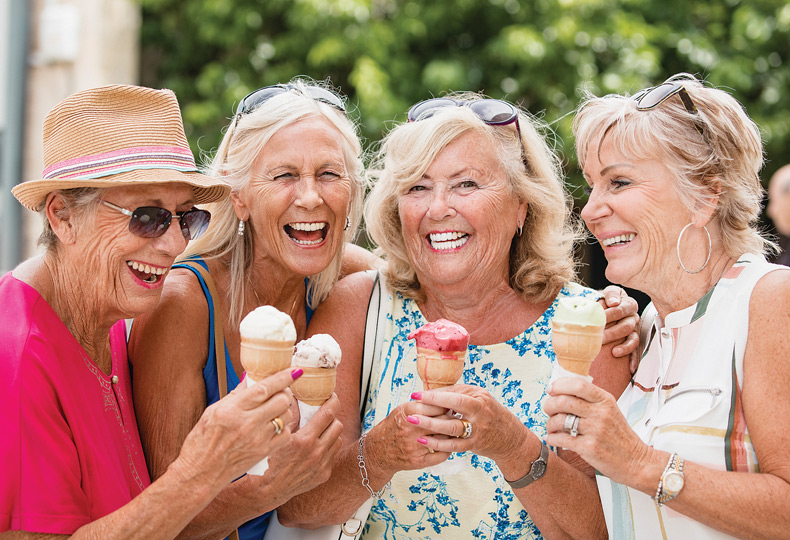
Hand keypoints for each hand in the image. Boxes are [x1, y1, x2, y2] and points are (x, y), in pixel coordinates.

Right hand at [174, 367, 297, 486]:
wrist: (200, 473)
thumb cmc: (202, 441)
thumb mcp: (212, 411)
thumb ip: (235, 395)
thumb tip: (251, 378)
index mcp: (232, 409)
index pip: (264, 388)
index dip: (283, 377)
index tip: (295, 370)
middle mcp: (247, 423)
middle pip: (281, 400)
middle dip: (285, 393)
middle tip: (280, 392)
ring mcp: (257, 439)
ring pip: (287, 416)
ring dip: (285, 410)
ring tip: (275, 410)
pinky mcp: (263, 453)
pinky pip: (286, 435)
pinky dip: (284, 428)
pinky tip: (275, 427)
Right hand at [265, 394, 343, 500]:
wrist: (272, 488)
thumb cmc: (271, 460)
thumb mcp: (279, 436)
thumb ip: (291, 416)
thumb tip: (296, 397)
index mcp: (304, 440)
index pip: (327, 414)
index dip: (333, 402)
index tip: (332, 396)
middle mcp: (316, 452)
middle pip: (337, 425)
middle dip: (333, 417)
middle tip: (325, 413)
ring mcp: (322, 464)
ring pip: (338, 439)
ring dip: (331, 432)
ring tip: (320, 431)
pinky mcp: (325, 474)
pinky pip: (333, 454)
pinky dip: (328, 447)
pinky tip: (317, 447)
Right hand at [365, 399, 451, 476]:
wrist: (378, 451)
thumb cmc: (393, 427)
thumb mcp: (402, 410)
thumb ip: (421, 404)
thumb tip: (444, 400)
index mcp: (408, 412)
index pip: (437, 406)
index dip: (447, 406)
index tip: (452, 405)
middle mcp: (411, 429)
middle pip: (443, 422)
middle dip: (451, 419)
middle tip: (456, 417)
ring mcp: (415, 446)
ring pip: (444, 439)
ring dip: (451, 435)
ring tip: (453, 430)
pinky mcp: (418, 461)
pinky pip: (441, 456)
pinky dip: (447, 450)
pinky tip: (447, 445)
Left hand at [408, 385, 533, 466]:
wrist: (509, 438)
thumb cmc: (489, 413)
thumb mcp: (478, 398)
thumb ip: (458, 395)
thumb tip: (432, 392)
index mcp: (479, 398)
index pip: (455, 394)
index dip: (434, 395)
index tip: (416, 394)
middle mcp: (480, 413)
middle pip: (454, 409)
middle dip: (431, 408)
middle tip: (411, 408)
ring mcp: (478, 430)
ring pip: (452, 429)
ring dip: (431, 426)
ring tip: (414, 423)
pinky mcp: (474, 445)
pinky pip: (454, 446)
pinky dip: (438, 443)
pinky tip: (424, 440)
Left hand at [543, 377, 650, 485]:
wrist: (637, 461)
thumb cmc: (619, 435)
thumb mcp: (610, 410)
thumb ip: (589, 400)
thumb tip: (560, 392)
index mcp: (605, 400)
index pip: (578, 384)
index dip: (560, 385)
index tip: (551, 390)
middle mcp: (601, 413)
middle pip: (564, 401)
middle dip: (549, 405)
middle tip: (548, 410)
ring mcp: (596, 431)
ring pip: (560, 420)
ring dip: (550, 423)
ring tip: (551, 427)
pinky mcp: (590, 448)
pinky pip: (561, 439)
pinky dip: (552, 438)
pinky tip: (553, 439)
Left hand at [599, 285, 638, 358]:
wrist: (608, 304)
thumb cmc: (606, 299)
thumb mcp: (607, 293)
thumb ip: (610, 295)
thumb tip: (613, 302)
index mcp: (628, 303)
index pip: (620, 310)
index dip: (609, 315)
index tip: (599, 320)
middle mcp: (633, 317)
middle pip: (626, 326)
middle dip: (612, 333)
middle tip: (600, 338)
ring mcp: (634, 329)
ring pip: (633, 338)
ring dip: (624, 347)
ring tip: (614, 352)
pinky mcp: (633, 339)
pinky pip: (636, 350)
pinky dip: (634, 359)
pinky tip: (631, 368)